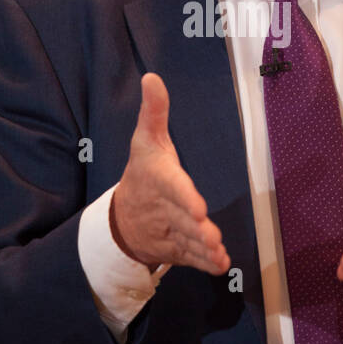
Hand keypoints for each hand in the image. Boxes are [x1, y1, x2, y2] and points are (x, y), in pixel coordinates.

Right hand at [111, 73, 230, 274]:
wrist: (122, 218)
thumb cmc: (143, 173)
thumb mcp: (146, 140)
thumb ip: (154, 111)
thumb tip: (152, 77)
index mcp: (159, 179)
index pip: (172, 187)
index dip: (184, 197)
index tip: (198, 207)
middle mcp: (164, 208)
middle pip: (182, 219)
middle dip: (196, 229)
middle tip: (211, 236)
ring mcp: (170, 232)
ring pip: (188, 241)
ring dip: (203, 249)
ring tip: (218, 253)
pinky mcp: (177, 249)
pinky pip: (190, 258)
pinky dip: (205, 264)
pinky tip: (220, 266)